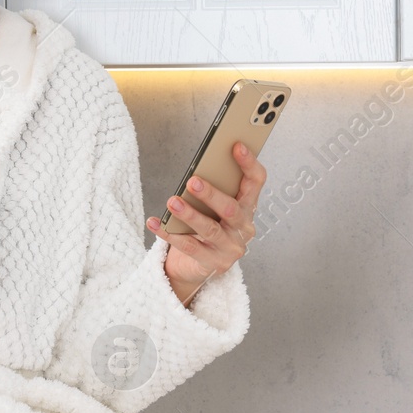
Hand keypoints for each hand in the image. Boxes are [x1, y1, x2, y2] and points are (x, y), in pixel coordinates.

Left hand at [147, 142, 263, 303]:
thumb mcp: (214, 207)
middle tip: (193, 182)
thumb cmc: (207, 227)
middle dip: (212, 194)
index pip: (256, 182)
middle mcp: (244, 228)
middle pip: (232, 209)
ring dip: (190, 214)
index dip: (249, 163)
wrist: (197, 266)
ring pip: (210, 229)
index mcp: (247, 207)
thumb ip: (215, 189)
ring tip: (172, 202)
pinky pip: (189, 247)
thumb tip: (198, 169)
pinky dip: (169, 233)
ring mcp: (230, 248)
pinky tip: (156, 222)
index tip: (236, 146)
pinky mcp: (213, 264)